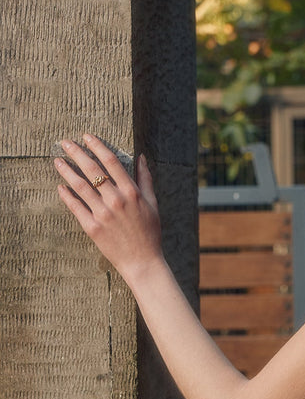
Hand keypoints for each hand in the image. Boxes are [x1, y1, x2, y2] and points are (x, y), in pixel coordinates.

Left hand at [55, 133, 163, 283]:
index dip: (97, 146)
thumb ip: (145, 179)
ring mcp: (103, 214)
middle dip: (77, 153)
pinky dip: (67, 196)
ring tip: (57, 161)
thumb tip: (141, 157)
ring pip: (81, 187)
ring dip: (67, 172)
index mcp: (132, 192)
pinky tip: (60, 187)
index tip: (87, 137)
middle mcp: (116, 200)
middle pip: (92, 170)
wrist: (142, 261)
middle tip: (65, 143)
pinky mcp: (93, 228)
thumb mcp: (153, 203)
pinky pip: (76, 208)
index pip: (111, 162)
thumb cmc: (149, 232)